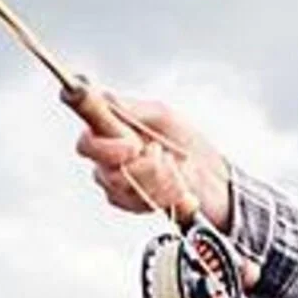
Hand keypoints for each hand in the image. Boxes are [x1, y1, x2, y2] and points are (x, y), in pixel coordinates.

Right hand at [72, 93, 232, 233]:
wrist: (212, 179)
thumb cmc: (188, 143)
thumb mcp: (163, 115)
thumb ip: (129, 108)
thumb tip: (99, 95)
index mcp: (112, 130)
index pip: (85, 135)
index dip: (99, 139)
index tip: (129, 144)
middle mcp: (107, 156)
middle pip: (97, 161)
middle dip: (132, 157)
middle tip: (156, 151)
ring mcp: (116, 181)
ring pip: (119, 183)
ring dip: (154, 175)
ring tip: (173, 168)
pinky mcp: (129, 203)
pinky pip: (133, 201)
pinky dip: (160, 193)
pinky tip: (174, 186)